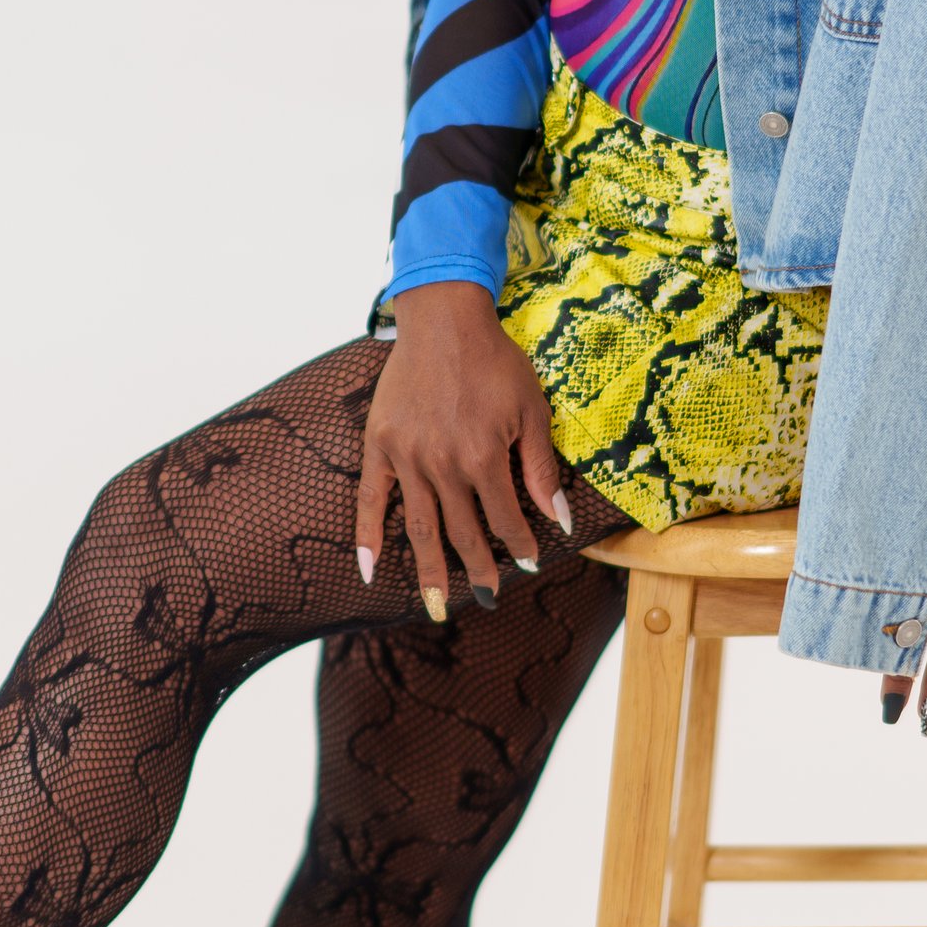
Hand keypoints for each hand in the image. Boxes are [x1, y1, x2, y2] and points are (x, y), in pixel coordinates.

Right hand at [357, 283, 571, 618]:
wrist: (445, 321)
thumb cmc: (495, 361)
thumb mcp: (532, 410)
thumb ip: (541, 469)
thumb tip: (559, 519)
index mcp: (483, 458)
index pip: (505, 519)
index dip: (520, 545)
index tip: (530, 563)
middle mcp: (442, 466)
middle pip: (463, 533)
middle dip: (479, 570)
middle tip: (489, 597)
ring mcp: (407, 458)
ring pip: (420, 528)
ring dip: (430, 571)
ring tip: (437, 605)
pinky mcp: (380, 446)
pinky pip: (371, 499)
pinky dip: (367, 536)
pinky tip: (370, 571)